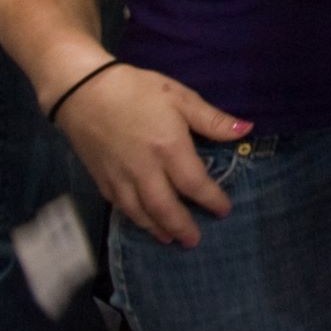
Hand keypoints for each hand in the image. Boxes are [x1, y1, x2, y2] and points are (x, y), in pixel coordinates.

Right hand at [53, 63, 245, 247]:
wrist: (83, 90)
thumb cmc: (137, 90)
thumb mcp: (180, 97)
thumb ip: (212, 119)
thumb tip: (247, 130)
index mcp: (169, 148)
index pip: (194, 183)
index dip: (211, 200)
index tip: (224, 211)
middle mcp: (144, 169)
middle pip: (165, 207)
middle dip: (182, 226)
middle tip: (194, 241)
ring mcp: (119, 176)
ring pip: (140, 212)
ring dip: (157, 228)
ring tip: (170, 239)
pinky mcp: (100, 177)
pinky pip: (119, 205)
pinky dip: (133, 218)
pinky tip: (142, 221)